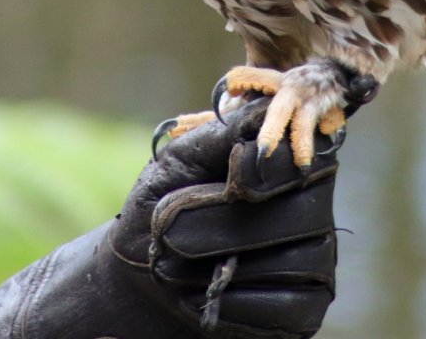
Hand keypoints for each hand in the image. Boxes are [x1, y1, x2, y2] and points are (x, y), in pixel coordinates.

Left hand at [0, 98, 343, 338]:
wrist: (113, 305)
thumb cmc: (138, 227)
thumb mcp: (168, 169)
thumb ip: (217, 135)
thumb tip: (259, 111)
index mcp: (284, 162)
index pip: (311, 143)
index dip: (269, 156)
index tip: (226, 167)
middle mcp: (312, 210)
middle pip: (303, 197)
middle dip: (225, 215)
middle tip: (166, 235)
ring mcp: (311, 265)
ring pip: (295, 250)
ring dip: (216, 258)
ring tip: (171, 268)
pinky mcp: (299, 315)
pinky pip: (283, 301)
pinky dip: (229, 302)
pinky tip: (197, 305)